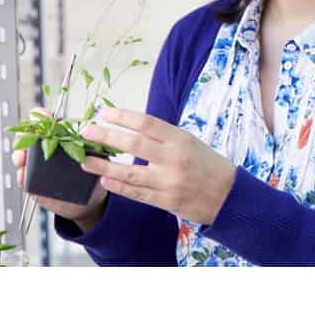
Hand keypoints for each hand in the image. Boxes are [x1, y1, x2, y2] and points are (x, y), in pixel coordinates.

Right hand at [11, 108, 106, 229]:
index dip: (41, 116)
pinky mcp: (33, 184)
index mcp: (61, 139)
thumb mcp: (97, 157)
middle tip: (26, 137)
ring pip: (22, 157)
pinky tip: (23, 174)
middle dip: (24, 136)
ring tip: (21, 157)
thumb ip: (95, 146)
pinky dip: (22, 176)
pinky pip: (24, 179)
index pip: (47, 123)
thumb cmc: (92, 173)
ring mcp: (37, 167)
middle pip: (28, 137)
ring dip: (19, 155)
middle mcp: (46, 151)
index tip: (39, 114)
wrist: (87, 201)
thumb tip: (97, 136)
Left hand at [80, 108, 236, 224]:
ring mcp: (169, 181)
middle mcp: (174, 158)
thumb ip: (164, 138)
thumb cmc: (208, 165)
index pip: (146, 123)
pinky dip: (117, 186)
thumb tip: (130, 129)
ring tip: (85, 160)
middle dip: (106, 136)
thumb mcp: (191, 143)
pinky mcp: (165, 201)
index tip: (103, 113)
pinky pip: (135, 192)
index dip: (122, 117)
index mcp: (181, 139)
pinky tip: (104, 180)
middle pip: (133, 144)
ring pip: (128, 172)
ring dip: (103, 165)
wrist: (229, 195)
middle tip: (87, 131)